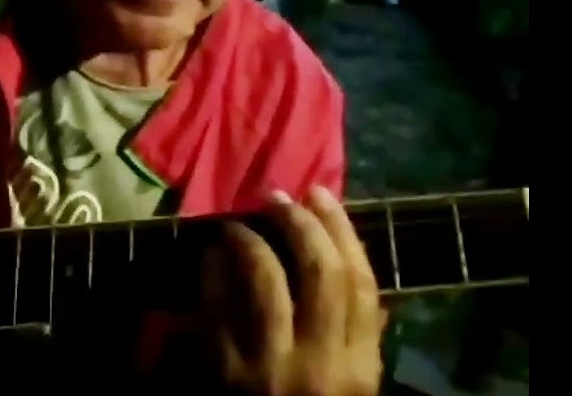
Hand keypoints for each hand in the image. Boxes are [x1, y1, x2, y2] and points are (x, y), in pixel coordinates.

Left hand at [204, 185, 388, 395]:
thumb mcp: (352, 395)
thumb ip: (360, 345)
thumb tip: (360, 288)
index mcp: (359, 370)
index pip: (361, 284)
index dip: (342, 231)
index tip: (322, 195)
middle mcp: (320, 364)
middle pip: (319, 272)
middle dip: (300, 224)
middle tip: (279, 197)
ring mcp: (268, 368)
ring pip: (266, 280)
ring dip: (251, 239)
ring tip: (238, 223)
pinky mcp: (222, 373)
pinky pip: (217, 306)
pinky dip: (213, 272)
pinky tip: (210, 256)